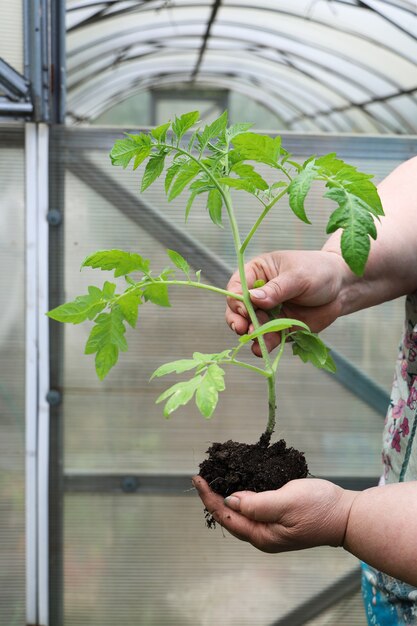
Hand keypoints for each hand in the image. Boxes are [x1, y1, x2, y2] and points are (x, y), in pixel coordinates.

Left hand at [192, 475, 356, 552]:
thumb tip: (230, 500)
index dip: (209, 497)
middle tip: (202, 477)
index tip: (198, 478)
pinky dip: (242, 494)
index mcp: (261, 535)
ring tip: (215, 478)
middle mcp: (263, 535)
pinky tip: (239, 483)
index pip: (226, 515)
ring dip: (226, 495)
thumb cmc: (319, 507)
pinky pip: (253, 508)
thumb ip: (257, 503)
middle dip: (213, 497)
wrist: (347, 516)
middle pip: (230, 516)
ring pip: (240, 512)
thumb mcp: (287, 502)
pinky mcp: (279, 520)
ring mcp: (271, 529)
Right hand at [225, 250, 350, 354]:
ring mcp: (268, 313)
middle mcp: (258, 294)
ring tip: (257, 342)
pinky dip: (264, 345)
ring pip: (251, 326)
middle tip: (243, 329)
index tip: (245, 310)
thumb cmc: (318, 271)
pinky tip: (263, 350)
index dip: (237, 299)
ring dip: (252, 335)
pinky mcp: (279, 328)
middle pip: (238, 310)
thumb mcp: (298, 276)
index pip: (237, 286)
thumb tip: (253, 299)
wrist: (342, 288)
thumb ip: (276, 289)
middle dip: (239, 320)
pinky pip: (268, 338)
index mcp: (257, 273)